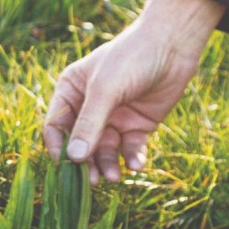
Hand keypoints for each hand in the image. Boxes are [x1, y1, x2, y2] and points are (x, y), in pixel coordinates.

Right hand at [41, 0, 218, 184]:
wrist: (173, 47)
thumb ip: (89, 124)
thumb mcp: (106, 89)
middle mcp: (90, 107)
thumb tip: (73, 158)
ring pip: (103, 151)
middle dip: (85, 164)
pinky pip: (129, 149)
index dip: (58, 147)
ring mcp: (114, 118)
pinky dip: (131, 159)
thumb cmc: (132, 58)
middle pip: (80, 145)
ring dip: (107, 165)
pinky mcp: (137, 126)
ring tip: (115, 176)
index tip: (66, 166)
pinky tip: (136, 164)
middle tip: (92, 181)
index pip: (55, 126)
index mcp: (72, 91)